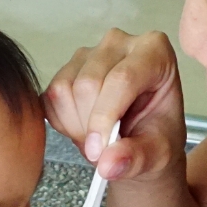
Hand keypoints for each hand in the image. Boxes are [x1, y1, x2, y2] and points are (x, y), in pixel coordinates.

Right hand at [43, 29, 187, 182]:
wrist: (141, 140)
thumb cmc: (157, 138)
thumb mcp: (157, 154)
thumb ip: (136, 158)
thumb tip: (108, 164)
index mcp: (154, 51)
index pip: (121, 78)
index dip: (104, 118)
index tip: (99, 152)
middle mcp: (120, 43)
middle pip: (88, 83)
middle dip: (90, 125)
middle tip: (105, 147)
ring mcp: (89, 53)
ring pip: (64, 89)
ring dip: (75, 125)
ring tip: (98, 136)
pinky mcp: (67, 68)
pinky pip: (50, 97)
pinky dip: (62, 122)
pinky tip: (84, 127)